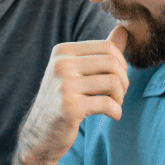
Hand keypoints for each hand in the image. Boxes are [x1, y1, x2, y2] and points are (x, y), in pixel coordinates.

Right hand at [14, 26, 129, 164]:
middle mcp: (61, 65)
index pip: (107, 47)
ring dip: (120, 97)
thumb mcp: (77, 72)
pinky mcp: (70, 107)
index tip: (118, 80)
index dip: (122, 64)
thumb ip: (100, 52)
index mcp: (62, 52)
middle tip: (119, 95)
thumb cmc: (63, 101)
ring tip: (114, 105)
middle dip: (124, 80)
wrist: (40, 135)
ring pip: (113, 82)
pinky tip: (113, 116)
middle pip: (112, 62)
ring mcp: (64, 86)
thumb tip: (123, 29)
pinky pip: (107, 104)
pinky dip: (116, 111)